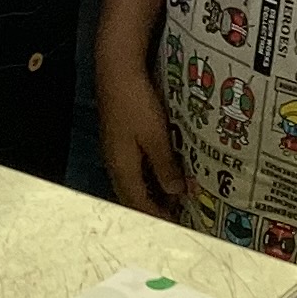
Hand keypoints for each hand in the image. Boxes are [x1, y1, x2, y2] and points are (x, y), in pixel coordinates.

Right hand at [99, 49, 186, 219]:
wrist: (118, 71)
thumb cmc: (136, 103)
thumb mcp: (156, 136)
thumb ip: (165, 166)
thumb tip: (176, 192)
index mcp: (122, 167)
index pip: (138, 203)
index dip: (157, 216)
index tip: (177, 226)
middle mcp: (116, 164)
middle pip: (134, 196)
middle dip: (156, 208)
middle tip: (180, 215)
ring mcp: (117, 151)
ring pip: (136, 182)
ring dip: (155, 192)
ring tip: (177, 197)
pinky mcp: (121, 140)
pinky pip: (137, 168)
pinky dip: (152, 176)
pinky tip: (167, 172)